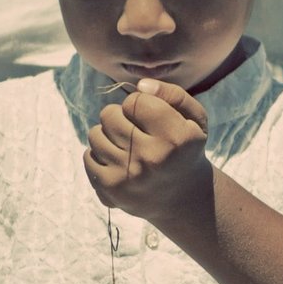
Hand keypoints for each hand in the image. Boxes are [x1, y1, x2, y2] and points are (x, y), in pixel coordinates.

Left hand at [84, 78, 209, 223]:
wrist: (183, 198)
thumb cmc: (186, 150)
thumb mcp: (195, 119)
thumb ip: (172, 94)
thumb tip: (140, 85)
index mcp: (176, 138)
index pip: (135, 100)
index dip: (140, 104)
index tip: (150, 118)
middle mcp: (152, 158)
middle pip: (109, 114)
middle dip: (120, 117)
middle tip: (137, 132)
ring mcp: (128, 176)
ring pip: (95, 134)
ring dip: (108, 136)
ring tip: (127, 146)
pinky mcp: (111, 189)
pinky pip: (88, 156)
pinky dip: (100, 156)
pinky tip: (119, 162)